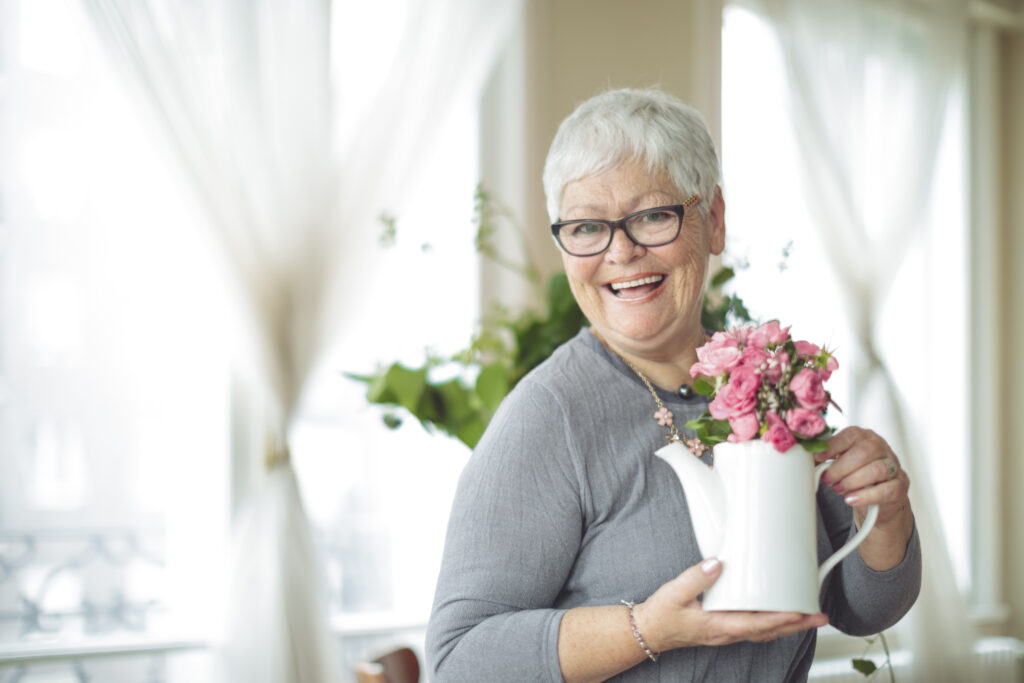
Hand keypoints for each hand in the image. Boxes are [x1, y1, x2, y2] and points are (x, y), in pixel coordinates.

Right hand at [635, 558, 827, 652]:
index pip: (757, 624)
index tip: (801, 612)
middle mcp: (727, 632)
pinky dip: (774, 625)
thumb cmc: (661, 614)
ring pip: (766, 633)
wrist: (649, 631)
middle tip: (820, 617)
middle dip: (797, 625)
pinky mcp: (725, 628)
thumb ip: (695, 578)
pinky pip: (756, 630)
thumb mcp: (674, 593)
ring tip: (809, 617)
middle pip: (770, 632)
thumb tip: (717, 564)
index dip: (781, 619)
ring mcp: (727, 633)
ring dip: (789, 627)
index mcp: (718, 625)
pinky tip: (779, 617)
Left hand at [816, 427, 910, 526]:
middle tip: (827, 479)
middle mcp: (881, 448)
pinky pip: (886, 490)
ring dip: (851, 482)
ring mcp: (893, 466)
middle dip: (840, 468)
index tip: (817, 458)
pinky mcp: (900, 485)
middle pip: (863, 453)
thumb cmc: (856, 475)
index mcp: (865, 436)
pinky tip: (851, 499)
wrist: (879, 499)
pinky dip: (865, 496)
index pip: (851, 435)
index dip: (832, 447)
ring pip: (876, 470)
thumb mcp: (841, 463)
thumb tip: (808, 459)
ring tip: (838, 489)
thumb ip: (827, 459)